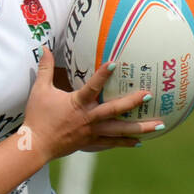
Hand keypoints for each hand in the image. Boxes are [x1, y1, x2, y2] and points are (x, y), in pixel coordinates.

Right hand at [19, 48, 161, 162]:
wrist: (35, 145)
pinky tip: (139, 141)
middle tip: (149, 94)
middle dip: (132, 102)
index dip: (103, 75)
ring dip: (139, 127)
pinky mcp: (91, 142)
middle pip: (113, 110)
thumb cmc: (37, 117)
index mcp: (76, 103)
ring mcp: (91, 131)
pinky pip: (111, 142)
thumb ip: (45, 69)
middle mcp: (87, 118)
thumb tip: (44, 48)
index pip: (92, 87)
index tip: (115, 63)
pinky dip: (125, 142)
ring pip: (119, 129)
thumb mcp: (40, 91)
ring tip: (158, 124)